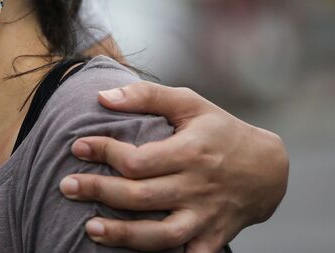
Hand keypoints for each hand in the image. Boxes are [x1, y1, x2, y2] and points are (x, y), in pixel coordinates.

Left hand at [59, 82, 287, 251]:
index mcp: (190, 152)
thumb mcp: (189, 102)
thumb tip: (103, 97)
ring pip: (161, 235)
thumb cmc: (220, 130)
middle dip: (99, 191)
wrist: (268, 169)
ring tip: (89, 228)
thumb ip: (146, 96)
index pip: (138, 159)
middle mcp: (197, 187)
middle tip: (65, 186)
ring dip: (123, 235)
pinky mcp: (213, 238)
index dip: (103, 152)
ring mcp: (206, 217)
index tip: (76, 147)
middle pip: (141, 197)